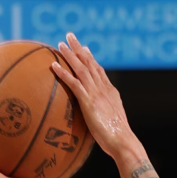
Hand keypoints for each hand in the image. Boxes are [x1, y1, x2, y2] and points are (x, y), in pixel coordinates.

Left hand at [51, 33, 136, 156]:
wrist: (123, 141)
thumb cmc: (117, 138)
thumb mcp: (112, 122)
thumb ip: (105, 114)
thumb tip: (99, 117)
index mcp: (110, 91)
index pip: (99, 70)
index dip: (90, 58)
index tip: (84, 48)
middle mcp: (104, 88)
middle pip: (90, 63)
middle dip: (79, 48)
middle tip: (70, 36)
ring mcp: (96, 94)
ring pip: (81, 69)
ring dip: (70, 55)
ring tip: (60, 44)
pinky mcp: (88, 102)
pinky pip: (73, 83)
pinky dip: (63, 73)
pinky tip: (53, 65)